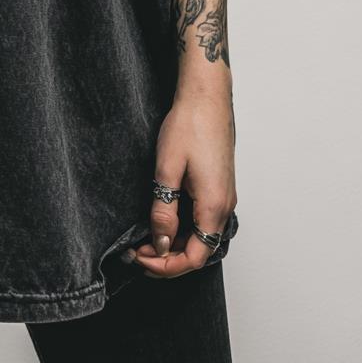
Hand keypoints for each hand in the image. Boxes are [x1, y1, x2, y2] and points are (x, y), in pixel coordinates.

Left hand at [132, 88, 235, 278]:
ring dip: (175, 243)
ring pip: (201, 236)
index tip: (140, 258)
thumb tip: (161, 243)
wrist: (206, 96)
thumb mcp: (167, 169)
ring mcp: (224, 196)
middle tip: (136, 251)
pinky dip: (183, 228)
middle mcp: (225, 206)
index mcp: (214, 206)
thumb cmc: (189, 125)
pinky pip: (203, 219)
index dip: (166, 266)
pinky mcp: (219, 187)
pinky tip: (163, 220)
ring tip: (145, 238)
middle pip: (199, 250)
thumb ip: (164, 210)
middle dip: (167, 258)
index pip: (194, 257)